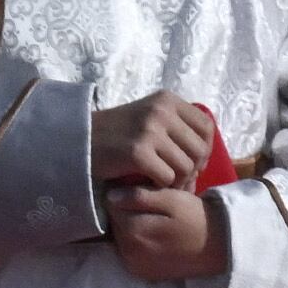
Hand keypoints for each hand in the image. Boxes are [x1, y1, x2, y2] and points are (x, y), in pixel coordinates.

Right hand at [91, 90, 219, 194]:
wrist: (80, 140)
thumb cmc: (117, 134)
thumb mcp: (149, 118)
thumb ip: (176, 127)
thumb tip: (205, 155)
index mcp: (167, 100)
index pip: (206, 126)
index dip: (205, 148)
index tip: (192, 161)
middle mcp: (161, 111)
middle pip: (200, 149)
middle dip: (193, 170)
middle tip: (178, 178)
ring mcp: (149, 131)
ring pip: (186, 166)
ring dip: (177, 181)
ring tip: (163, 182)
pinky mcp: (138, 152)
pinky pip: (167, 178)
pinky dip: (161, 186)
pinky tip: (149, 183)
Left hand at [107, 185, 227, 283]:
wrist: (219, 248)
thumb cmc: (196, 218)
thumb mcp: (172, 199)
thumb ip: (140, 196)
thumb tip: (110, 196)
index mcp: (134, 231)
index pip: (112, 205)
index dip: (125, 194)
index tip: (145, 192)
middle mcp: (129, 253)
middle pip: (116, 222)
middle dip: (128, 211)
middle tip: (153, 206)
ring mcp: (135, 266)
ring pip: (121, 237)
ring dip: (132, 226)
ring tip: (156, 221)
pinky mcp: (142, 273)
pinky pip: (130, 252)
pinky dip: (138, 242)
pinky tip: (156, 236)